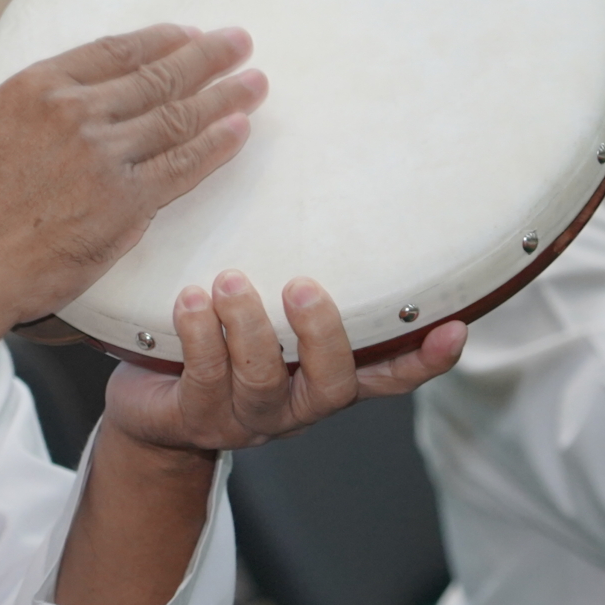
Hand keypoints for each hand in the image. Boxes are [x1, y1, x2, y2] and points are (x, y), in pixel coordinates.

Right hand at [0, 0, 265, 327]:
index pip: (116, 51)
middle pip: (158, 76)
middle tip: (241, 42)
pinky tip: (240, 129)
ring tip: (256, 82)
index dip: (160, 40)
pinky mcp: (127, 204)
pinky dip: (216, 146)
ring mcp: (107, 159)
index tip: (188, 33)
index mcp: (40, 86)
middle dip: (207, 57)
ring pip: (179, 117)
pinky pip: (183, 167)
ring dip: (225, 97)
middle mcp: (79, 114)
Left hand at [102, 271, 466, 453]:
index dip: (427, 359)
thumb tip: (330, 187)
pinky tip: (189, 301)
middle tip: (303, 287)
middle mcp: (296, 401)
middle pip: (333, 384)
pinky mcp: (194, 417)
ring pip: (262, 381)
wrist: (148, 403)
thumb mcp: (268, 312)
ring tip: (230, 281)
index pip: (391, 374)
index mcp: (326, 376)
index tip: (455, 327)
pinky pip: (203, 380)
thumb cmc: (220, 338)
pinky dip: (198, 336)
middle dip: (321, 335)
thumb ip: (304, 274)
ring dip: (247, 327)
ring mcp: (247, 415)